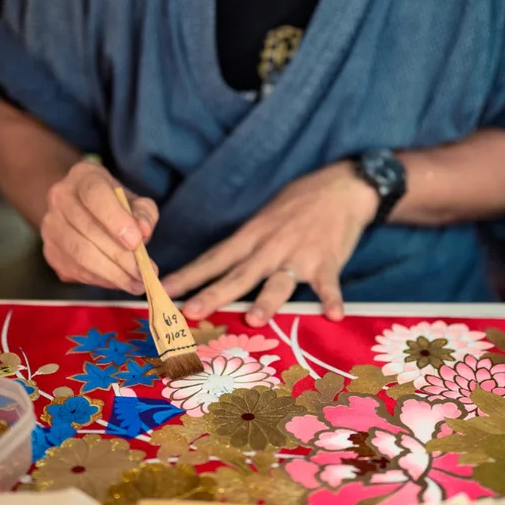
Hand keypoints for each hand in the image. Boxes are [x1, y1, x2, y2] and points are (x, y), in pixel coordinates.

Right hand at [41, 160, 158, 293]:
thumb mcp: (134, 199)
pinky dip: (101, 280)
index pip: (95, 195)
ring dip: (112, 274)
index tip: (136, 242)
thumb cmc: (113, 203)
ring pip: (80, 254)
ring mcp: (50, 226)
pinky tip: (119, 282)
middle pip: (88, 231)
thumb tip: (143, 231)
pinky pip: (75, 270)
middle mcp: (60, 198)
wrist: (78, 207)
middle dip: (121, 257)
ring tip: (136, 284)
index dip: (116, 219)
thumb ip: (144, 212)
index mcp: (83, 177)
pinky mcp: (50, 251)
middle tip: (145, 274)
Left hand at [162, 162, 377, 326]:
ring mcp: (299, 254)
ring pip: (279, 281)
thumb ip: (246, 245)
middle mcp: (271, 247)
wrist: (341, 186)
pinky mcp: (328, 260)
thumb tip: (220, 268)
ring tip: (255, 318)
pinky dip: (332, 299)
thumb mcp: (265, 219)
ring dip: (267, 300)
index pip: (214, 258)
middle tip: (191, 311)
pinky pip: (329, 283)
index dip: (188, 275)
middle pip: (238, 274)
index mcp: (252, 236)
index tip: (163, 291)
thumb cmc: (299, 203)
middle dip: (214, 293)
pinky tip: (333, 315)